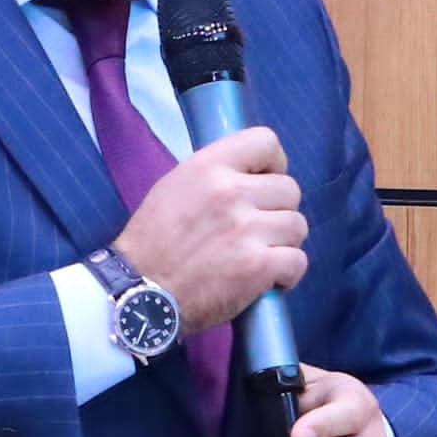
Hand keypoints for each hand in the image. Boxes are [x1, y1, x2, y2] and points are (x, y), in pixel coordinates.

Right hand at [116, 128, 307, 332]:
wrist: (138, 295)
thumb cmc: (152, 245)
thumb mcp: (174, 188)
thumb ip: (214, 176)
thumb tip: (252, 175)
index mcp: (208, 167)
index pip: (265, 141)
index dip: (273, 164)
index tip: (263, 184)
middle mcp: (231, 192)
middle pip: (290, 189)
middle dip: (277, 212)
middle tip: (255, 233)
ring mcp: (247, 229)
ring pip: (297, 226)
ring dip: (283, 244)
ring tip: (258, 257)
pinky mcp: (258, 266)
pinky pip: (298, 261)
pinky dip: (287, 275)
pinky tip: (268, 281)